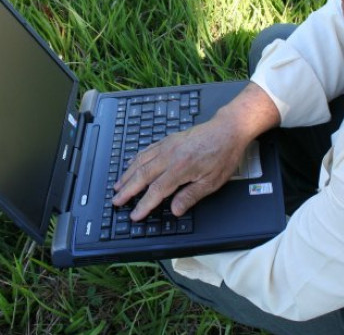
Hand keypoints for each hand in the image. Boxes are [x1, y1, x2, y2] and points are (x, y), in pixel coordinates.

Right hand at [112, 82, 279, 220]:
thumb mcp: (213, 181)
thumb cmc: (223, 154)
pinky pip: (147, 150)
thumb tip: (175, 210)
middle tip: (116, 201)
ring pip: (141, 162)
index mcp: (180, 168)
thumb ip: (191, 196)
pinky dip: (136, 159)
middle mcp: (170, 156)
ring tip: (118, 186)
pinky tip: (131, 164)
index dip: (143, 205)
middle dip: (127, 190)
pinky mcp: (169, 140)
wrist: (228, 129)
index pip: (156, 191)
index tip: (135, 214)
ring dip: (127, 175)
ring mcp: (168, 146)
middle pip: (142, 175)